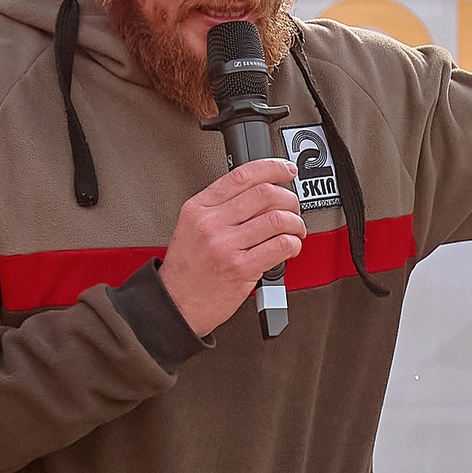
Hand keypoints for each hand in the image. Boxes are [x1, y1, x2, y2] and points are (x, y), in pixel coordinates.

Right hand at [158, 158, 304, 335]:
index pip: (242, 175)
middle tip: (293, 207)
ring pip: (277, 219)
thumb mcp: (191, 227)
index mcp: (199, 208)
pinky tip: (290, 246)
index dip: (271, 168)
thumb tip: (260, 192)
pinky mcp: (241, 268)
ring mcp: (226, 246)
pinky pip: (280, 246)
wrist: (176, 305)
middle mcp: (211, 224)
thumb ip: (220, 207)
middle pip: (264, 194)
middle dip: (289, 198)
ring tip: (294, 230)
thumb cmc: (187, 270)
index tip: (286, 170)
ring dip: (295, 223)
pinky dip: (293, 243)